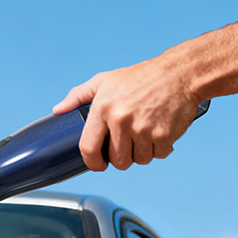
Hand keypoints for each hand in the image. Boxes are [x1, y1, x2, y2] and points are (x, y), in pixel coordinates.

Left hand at [52, 56, 200, 170]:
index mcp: (103, 108)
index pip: (88, 148)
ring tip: (143, 134)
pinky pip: (157, 156)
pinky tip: (158, 132)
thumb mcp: (105, 80)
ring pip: (138, 160)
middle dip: (121, 156)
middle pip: (116, 160)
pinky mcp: (164, 135)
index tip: (98, 164)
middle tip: (127, 143)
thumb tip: (58, 110)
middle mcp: (121, 120)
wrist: (179, 74)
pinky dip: (159, 149)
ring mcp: (143, 129)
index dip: (92, 162)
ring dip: (141, 153)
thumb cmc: (140, 77)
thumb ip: (78, 96)